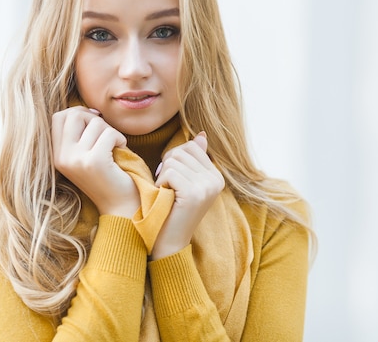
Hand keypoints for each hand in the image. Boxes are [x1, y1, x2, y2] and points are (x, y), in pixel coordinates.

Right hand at [51, 106, 139, 217]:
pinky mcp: (94, 162)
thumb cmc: (108, 176)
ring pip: (95, 123)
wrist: (121, 206)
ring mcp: (76, 160)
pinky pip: (110, 134)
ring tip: (115, 148)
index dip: (78, 112)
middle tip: (107, 134)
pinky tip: (121, 151)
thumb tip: (89, 110)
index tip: (95, 122)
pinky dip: (120, 139)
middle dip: (95, 119)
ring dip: (111, 132)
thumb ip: (80, 134)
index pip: (57, 117)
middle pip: (74, 115)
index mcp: (56, 155)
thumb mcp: (85, 155)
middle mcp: (62, 158)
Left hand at [150, 132, 224, 259]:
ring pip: (174, 161)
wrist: (169, 242)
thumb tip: (201, 136)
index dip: (174, 158)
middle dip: (168, 166)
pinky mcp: (194, 194)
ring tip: (167, 193)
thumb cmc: (172, 209)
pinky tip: (165, 197)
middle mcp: (216, 180)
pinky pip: (170, 172)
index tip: (171, 178)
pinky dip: (161, 183)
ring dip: (163, 176)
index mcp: (216, 176)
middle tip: (167, 186)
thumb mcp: (185, 182)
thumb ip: (193, 159)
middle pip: (182, 151)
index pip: (191, 147)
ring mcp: (207, 187)